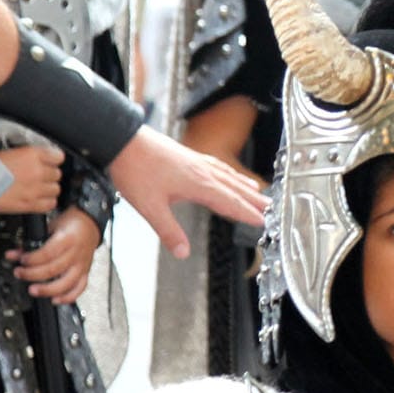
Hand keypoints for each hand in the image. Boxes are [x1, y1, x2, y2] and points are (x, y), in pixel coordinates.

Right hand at [0, 145, 63, 215]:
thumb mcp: (7, 153)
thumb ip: (27, 156)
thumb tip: (36, 158)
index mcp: (31, 154)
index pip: (58, 156)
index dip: (53, 160)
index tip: (50, 162)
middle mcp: (37, 171)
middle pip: (57, 174)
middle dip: (48, 175)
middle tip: (36, 176)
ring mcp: (35, 189)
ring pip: (55, 189)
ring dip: (47, 189)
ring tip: (35, 188)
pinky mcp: (30, 204)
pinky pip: (50, 204)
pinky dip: (46, 202)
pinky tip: (36, 199)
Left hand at [6, 206, 99, 304]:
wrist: (89, 226)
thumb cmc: (69, 226)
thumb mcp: (49, 228)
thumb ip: (31, 242)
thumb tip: (13, 255)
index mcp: (68, 239)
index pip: (48, 253)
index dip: (32, 259)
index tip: (21, 260)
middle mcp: (76, 253)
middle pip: (54, 269)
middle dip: (33, 274)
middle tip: (19, 273)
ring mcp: (82, 265)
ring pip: (66, 283)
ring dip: (48, 289)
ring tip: (33, 290)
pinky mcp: (85, 273)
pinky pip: (79, 289)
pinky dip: (67, 297)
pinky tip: (55, 299)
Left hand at [107, 127, 267, 258]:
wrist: (121, 139)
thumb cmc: (134, 170)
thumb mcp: (149, 206)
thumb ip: (168, 230)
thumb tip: (183, 253)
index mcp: (198, 185)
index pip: (229, 203)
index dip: (246, 214)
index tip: (262, 222)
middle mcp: (202, 172)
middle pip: (234, 189)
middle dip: (253, 200)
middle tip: (271, 209)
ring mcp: (196, 162)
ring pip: (228, 176)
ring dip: (244, 186)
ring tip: (258, 192)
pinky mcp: (188, 156)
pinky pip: (217, 166)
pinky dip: (229, 173)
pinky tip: (228, 174)